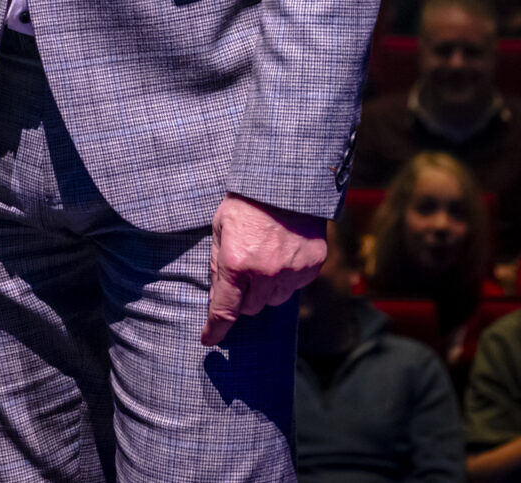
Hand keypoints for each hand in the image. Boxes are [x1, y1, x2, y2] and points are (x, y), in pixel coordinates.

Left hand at [200, 195, 325, 344]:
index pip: (225, 309)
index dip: (215, 329)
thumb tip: (217, 293)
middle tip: (243, 274)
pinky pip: (296, 286)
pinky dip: (288, 277)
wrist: (287, 181)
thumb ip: (217, 262)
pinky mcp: (312, 266)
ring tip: (265, 259)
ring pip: (275, 300)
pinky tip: (284, 254)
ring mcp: (292, 271)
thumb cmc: (247, 201)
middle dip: (244, 297)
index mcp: (236, 263)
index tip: (209, 340)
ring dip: (266, 289)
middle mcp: (265, 272)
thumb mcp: (220, 227)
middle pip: (251, 308)